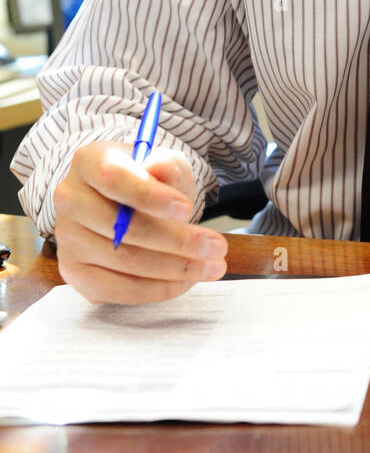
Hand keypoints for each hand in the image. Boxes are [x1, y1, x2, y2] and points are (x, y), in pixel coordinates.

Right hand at [54, 141, 227, 303]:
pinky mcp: (76, 273)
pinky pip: (119, 290)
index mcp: (88, 162)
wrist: (123, 201)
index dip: (150, 196)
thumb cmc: (146, 178)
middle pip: (122, 229)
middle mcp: (70, 201)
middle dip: (178, 241)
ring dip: (175, 268)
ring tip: (212, 266)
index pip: (113, 179)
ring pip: (125, 262)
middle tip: (217, 247)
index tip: (186, 210)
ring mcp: (69, 240)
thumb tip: (159, 170)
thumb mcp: (163, 162)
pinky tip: (186, 280)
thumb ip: (165, 164)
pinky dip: (157, 289)